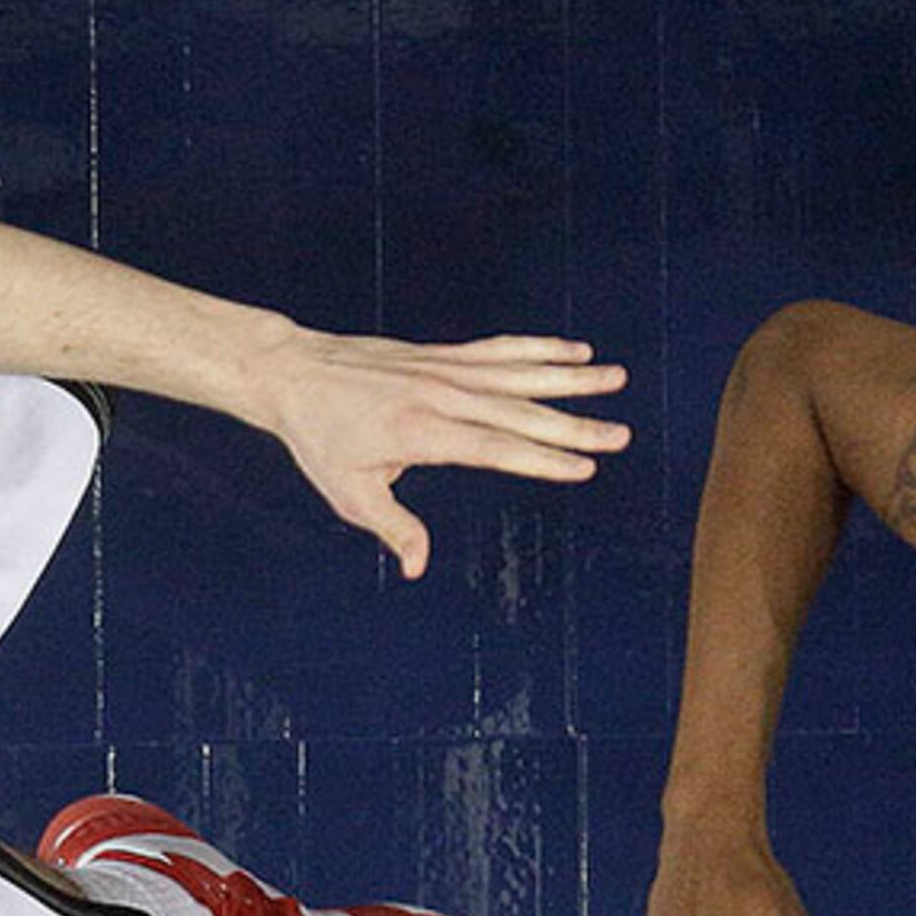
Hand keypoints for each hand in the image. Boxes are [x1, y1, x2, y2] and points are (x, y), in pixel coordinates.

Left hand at [261, 332, 629, 574]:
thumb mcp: (348, 492)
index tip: (584, 469)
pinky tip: (574, 350)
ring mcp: (444, 370)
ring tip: (616, 379)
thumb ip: (391, 527)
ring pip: (519, 373)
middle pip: (520, 412)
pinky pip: (499, 350)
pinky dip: (538, 348)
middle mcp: (442, 395)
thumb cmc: (319, 437)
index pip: (495, 449)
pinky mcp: (442, 355)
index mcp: (423, 433)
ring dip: (570, 377)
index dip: (541, 460)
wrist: (295, 374)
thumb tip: (416, 567)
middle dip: (574, 426)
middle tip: (621, 435)